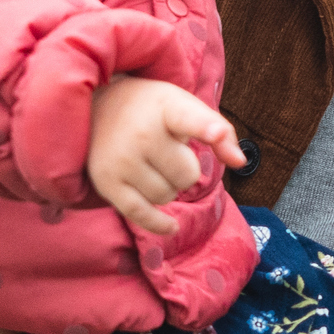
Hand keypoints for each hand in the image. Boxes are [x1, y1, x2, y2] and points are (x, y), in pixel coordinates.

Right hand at [86, 77, 241, 238]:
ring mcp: (121, 160)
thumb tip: (240, 162)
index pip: (188, 118)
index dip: (207, 127)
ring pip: (166, 196)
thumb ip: (218, 131)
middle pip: (187, 176)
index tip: (217, 133)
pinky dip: (158, 224)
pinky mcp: (107, 183)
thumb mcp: (184, 106)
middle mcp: (140, 133)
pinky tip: (171, 226)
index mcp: (165, 107)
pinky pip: (140, 214)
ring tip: (151, 167)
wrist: (93, 109)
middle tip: (166, 153)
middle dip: (183, 170)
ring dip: (166, 188)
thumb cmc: (149, 110)